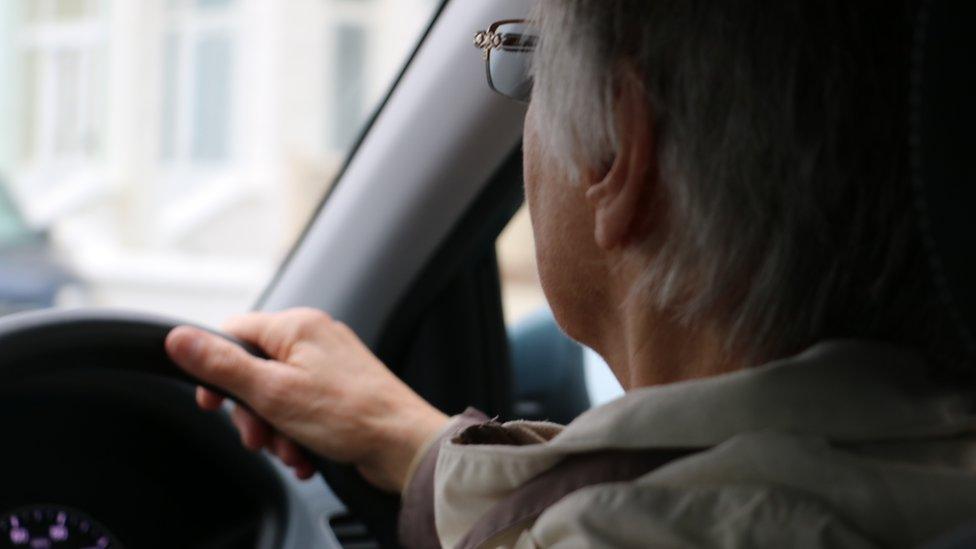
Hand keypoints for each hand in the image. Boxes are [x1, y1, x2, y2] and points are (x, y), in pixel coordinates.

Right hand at [164, 308, 448, 491]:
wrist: (404, 446)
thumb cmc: (351, 416)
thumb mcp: (271, 392)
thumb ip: (222, 365)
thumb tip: (178, 338)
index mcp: (296, 326)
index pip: (233, 332)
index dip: (216, 370)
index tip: (213, 403)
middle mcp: (315, 338)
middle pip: (255, 370)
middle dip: (252, 413)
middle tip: (259, 438)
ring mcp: (330, 365)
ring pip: (278, 397)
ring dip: (276, 431)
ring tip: (293, 451)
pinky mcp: (342, 392)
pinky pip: (303, 410)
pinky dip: (299, 436)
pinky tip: (308, 456)